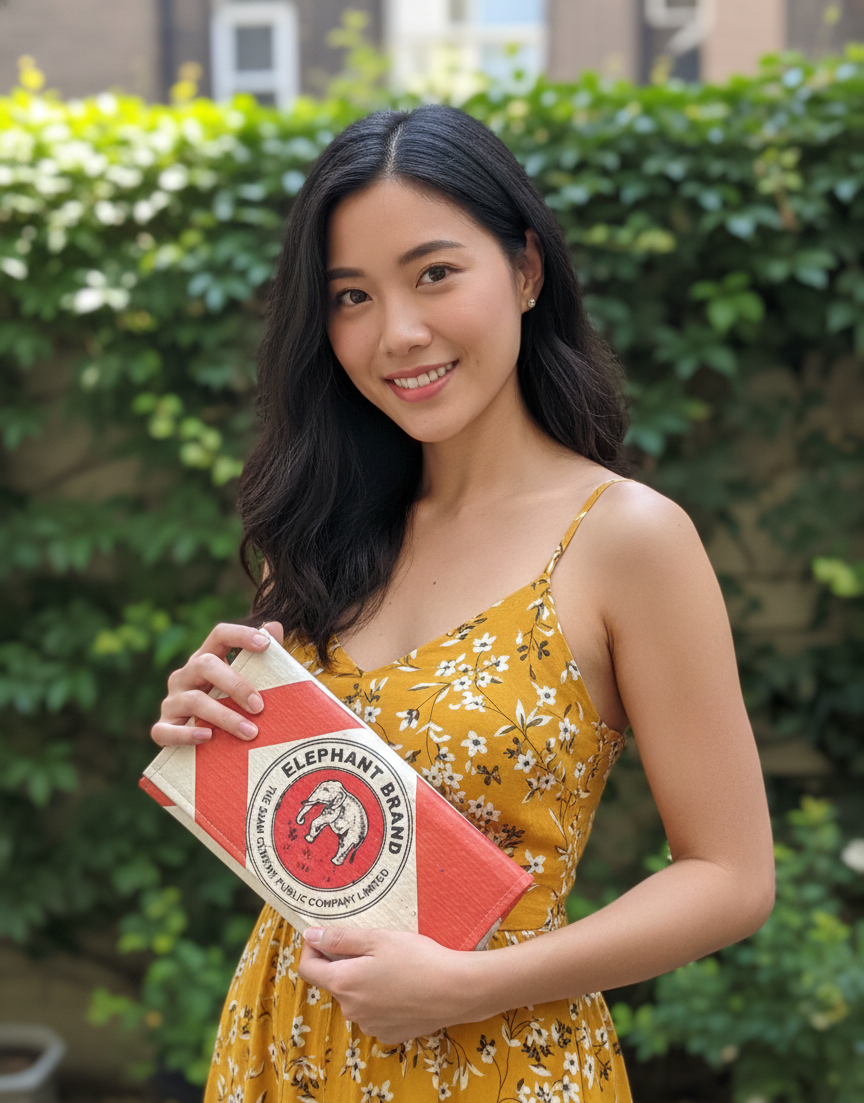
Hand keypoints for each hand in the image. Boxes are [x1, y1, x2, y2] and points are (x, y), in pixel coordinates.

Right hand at [150, 621, 283, 746]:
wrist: (199, 748)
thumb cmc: (230, 708)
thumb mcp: (247, 684)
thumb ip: (262, 659)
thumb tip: (274, 626)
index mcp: (206, 660)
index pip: (219, 635)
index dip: (241, 634)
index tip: (265, 644)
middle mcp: (185, 676)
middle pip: (205, 664)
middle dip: (235, 685)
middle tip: (259, 706)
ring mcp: (172, 701)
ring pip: (193, 700)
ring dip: (224, 716)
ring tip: (250, 732)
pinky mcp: (162, 728)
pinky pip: (167, 730)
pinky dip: (187, 734)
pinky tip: (208, 737)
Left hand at [297, 926, 481, 1043]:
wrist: (455, 991)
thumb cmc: (416, 959)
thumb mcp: (377, 939)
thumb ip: (340, 939)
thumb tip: (311, 935)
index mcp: (343, 983)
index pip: (308, 970)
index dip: (312, 949)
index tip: (324, 935)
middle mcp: (350, 1010)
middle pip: (335, 982)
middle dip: (345, 964)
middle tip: (372, 946)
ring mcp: (369, 1025)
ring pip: (356, 998)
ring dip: (364, 982)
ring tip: (393, 967)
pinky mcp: (388, 1034)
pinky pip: (374, 1013)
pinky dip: (380, 1000)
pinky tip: (402, 987)